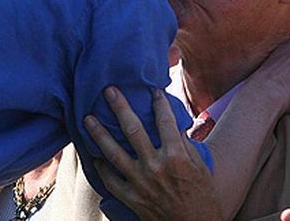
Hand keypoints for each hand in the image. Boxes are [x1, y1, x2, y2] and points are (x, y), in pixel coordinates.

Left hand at [84, 87, 222, 220]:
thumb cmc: (202, 196)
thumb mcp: (200, 166)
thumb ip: (184, 144)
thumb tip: (171, 124)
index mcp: (177, 156)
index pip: (165, 121)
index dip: (158, 102)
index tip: (152, 90)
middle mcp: (156, 166)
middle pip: (133, 129)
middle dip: (120, 107)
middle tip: (109, 91)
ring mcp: (141, 183)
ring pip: (114, 153)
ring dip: (99, 134)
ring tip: (88, 119)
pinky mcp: (131, 198)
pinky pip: (110, 179)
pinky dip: (101, 166)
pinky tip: (94, 155)